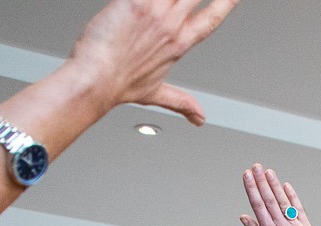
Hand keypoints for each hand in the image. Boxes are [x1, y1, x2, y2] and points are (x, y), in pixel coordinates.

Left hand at [63, 0, 242, 125]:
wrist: (94, 80)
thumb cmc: (117, 86)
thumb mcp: (154, 93)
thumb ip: (181, 102)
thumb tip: (199, 118)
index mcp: (179, 44)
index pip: (211, 19)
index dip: (226, 4)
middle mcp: (171, 25)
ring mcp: (154, 11)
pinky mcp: (134, 2)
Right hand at [239, 163, 320, 225]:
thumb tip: (244, 216)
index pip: (258, 205)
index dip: (252, 188)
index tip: (246, 175)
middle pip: (270, 200)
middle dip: (261, 181)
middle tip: (255, 166)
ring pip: (283, 202)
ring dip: (275, 185)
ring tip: (268, 171)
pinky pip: (299, 210)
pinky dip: (292, 197)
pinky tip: (286, 185)